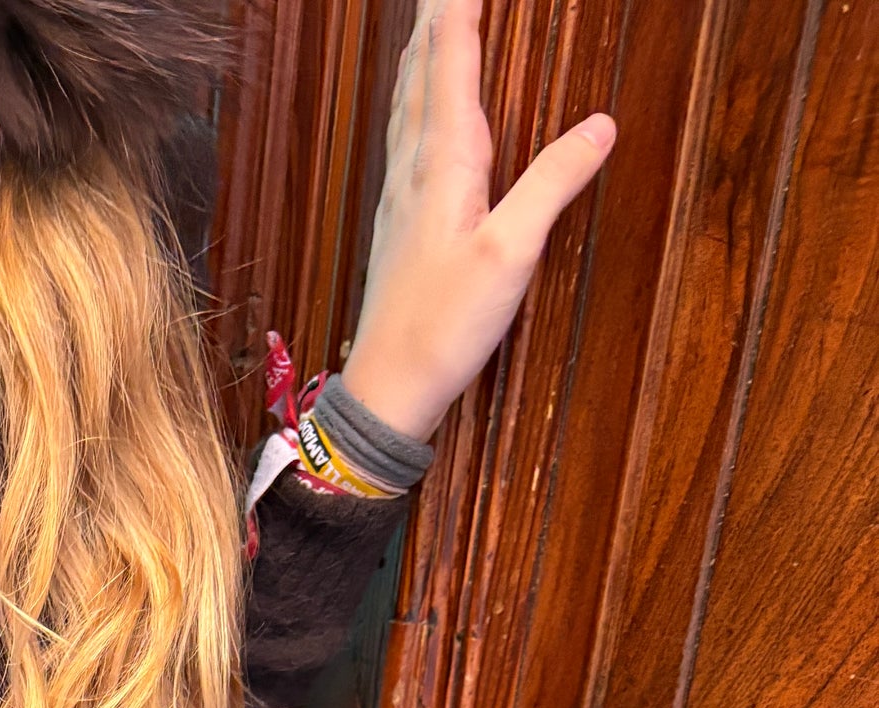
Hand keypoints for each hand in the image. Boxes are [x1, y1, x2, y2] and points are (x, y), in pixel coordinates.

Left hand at [340, 0, 615, 442]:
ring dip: (421, 52)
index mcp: (442, 159)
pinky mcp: (397, 222)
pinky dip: (413, 99)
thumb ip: (554, 182)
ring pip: (407, 100)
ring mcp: (400, 193)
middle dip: (438, 17)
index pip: (450, 55)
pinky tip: (414, 112)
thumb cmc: (442, 327)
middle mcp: (413, 166)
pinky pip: (404, 136)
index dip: (461, 5)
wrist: (387, 388)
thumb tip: (602, 124)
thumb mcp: (511, 253)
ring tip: (430, 21)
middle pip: (421, 67)